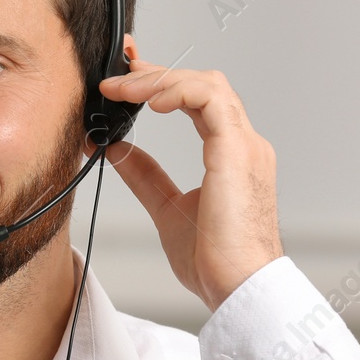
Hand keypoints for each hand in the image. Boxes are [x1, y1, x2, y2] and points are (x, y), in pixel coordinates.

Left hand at [97, 36, 283, 311]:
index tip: (123, 79)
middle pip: (202, 84)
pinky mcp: (238, 151)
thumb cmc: (214, 260)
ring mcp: (244, 145)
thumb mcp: (167, 208)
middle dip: (156, 72)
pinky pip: (209, 100)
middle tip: (115, 74)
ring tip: (120, 89)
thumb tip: (114, 147)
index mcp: (230, 155)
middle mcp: (243, 144)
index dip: (161, 83)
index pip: (197, 101)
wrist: (237, 288)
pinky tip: (146, 101)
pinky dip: (176, 91)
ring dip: (159, 80)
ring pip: (206, 84)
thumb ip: (144, 175)